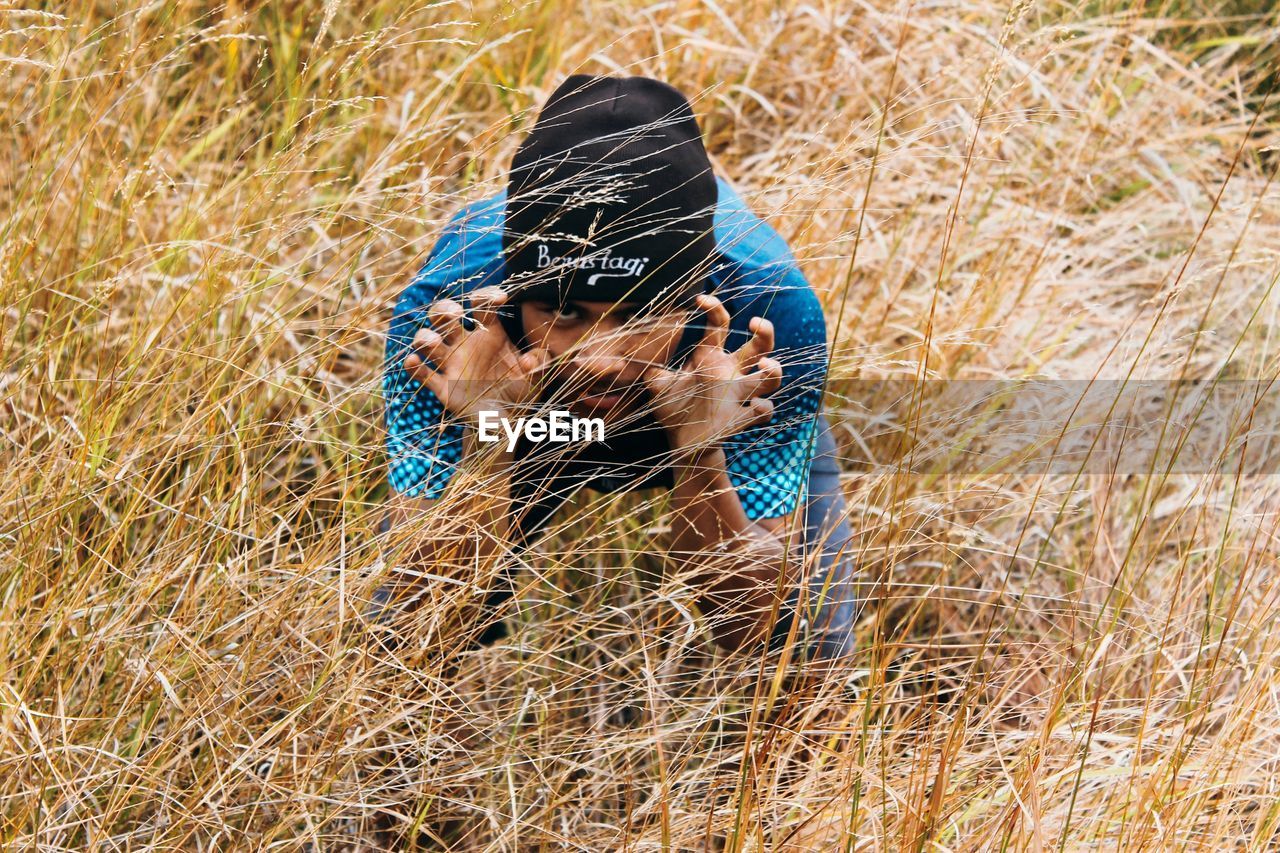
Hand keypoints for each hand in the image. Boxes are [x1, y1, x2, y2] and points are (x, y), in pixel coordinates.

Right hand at [403, 287, 548, 420]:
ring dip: (426, 337)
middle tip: (457, 314)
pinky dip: (414, 367)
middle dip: (445, 308)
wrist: (507, 421)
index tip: (500, 298)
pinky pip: (424, 374)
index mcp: (490, 334)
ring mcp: (452, 364)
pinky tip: (412, 360)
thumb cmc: (520, 391)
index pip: (482, 304)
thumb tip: (532, 359)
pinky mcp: (442, 387)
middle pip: (444, 315)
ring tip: (434, 342)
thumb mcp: (536, 376)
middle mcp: (466, 344)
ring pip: (428, 342)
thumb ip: (540, 363)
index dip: (487, 295)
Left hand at [642, 293, 782, 456]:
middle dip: (765, 331)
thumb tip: (627, 347)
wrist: (681, 442)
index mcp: (711, 358)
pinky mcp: (741, 418)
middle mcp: (730, 373)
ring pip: (770, 378)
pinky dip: (764, 407)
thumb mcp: (657, 383)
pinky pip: (764, 410)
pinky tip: (756, 406)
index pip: (720, 325)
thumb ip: (647, 364)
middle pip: (760, 345)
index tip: (701, 299)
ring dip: (773, 370)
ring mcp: (739, 395)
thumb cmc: (674, 408)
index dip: (715, 308)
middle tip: (755, 322)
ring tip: (764, 365)